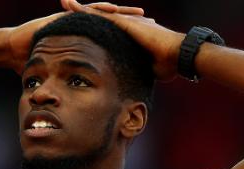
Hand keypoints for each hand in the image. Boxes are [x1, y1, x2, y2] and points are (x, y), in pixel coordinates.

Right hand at [4, 1, 145, 73]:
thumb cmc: (31, 65)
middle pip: (112, 24)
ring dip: (122, 13)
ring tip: (140, 14)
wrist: (11, 49)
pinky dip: (99, 9)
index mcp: (82, 43)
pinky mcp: (64, 16)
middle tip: (152, 23)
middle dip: (131, 23)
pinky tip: (113, 10)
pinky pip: (85, 10)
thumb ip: (71, 87)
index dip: (128, 41)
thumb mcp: (57, 78)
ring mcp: (72, 22)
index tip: (147, 45)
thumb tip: (82, 106)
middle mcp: (80, 30)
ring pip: (103, 14)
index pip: (110, 39)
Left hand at [61, 0, 184, 80]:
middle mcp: (127, 23)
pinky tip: (75, 8)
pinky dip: (88, 11)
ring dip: (81, 8)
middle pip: (99, 17)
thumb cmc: (167, 65)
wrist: (178, 55)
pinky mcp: (126, 22)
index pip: (106, 29)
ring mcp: (127, 21)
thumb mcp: (143, 69)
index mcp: (129, 35)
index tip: (76, 27)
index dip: (91, 27)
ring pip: (99, 12)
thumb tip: (128, 85)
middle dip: (82, 13)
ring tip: (65, 3)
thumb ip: (133, 71)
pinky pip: (103, 15)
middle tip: (65, 7)